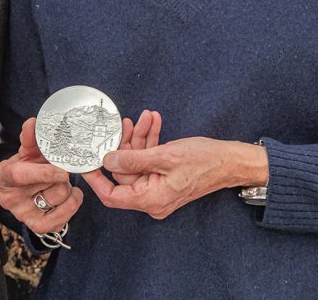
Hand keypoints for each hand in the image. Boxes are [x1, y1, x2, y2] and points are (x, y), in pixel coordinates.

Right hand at [0, 117, 82, 233]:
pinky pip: (63, 218)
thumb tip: (33, 123)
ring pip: (59, 199)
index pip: (20, 176)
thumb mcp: (27, 150)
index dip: (42, 173)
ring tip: (61, 182)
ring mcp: (23, 216)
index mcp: (1, 177)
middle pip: (47, 187)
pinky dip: (72, 204)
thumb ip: (31, 137)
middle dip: (60, 175)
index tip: (63, 171)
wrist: (27, 187)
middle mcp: (9, 200)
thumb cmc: (27, 165)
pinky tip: (68, 195)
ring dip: (67, 187)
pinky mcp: (38, 227)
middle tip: (60, 169)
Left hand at [84, 136, 267, 220]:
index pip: (112, 196)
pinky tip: (152, 121)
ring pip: (137, 162)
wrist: (231, 160)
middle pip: (125, 173)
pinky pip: (150, 160)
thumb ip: (133, 159)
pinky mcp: (165, 177)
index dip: (96, 179)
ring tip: (144, 117)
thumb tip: (107, 161)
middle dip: (125, 145)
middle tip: (124, 123)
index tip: (86, 161)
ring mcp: (159, 187)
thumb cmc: (204, 161)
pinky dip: (150, 141)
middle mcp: (153, 198)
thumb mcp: (165, 156)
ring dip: (140, 138)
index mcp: (151, 199)